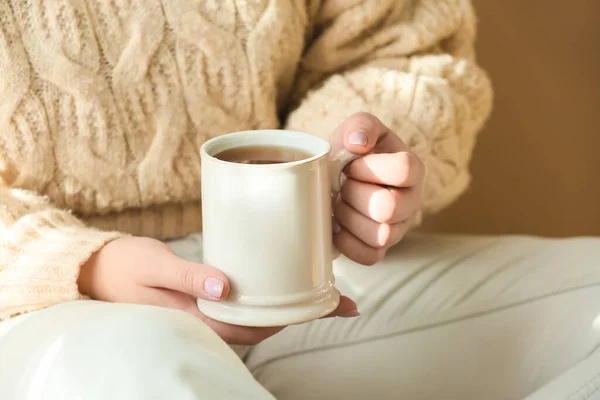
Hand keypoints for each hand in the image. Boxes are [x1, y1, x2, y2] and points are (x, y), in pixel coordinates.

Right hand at [78, 236, 357, 344]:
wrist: (99, 268)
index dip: (293, 317)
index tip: (324, 305)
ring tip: (320, 286)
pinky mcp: (205, 294)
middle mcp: (208, 318)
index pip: (255, 325)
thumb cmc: (126, 266)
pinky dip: (267, 292)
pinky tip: (282, 277)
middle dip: (302, 312)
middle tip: (338, 297)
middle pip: (264, 320)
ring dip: (288, 302)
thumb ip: (188, 276)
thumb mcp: (155, 266)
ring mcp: (207, 308)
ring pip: (256, 311)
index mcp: (198, 318)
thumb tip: (224, 287)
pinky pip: (242, 298)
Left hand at [331, 112, 424, 264]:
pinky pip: (369, 256)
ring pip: (379, 235)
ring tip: (339, 203)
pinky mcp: (380, 250)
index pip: (405, 170)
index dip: (370, 168)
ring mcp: (398, 229)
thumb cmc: (354, 153)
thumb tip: (357, 142)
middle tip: (342, 185)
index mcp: (412, 169)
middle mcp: (411, 202)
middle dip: (354, 194)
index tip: (351, 164)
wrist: (342, 175)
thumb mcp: (358, 128)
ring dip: (348, 217)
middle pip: (388, 207)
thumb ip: (360, 125)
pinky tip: (337, 224)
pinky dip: (346, 242)